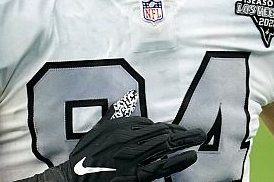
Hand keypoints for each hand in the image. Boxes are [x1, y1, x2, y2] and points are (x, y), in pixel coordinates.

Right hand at [53, 90, 204, 181]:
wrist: (74, 179)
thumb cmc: (84, 158)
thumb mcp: (95, 131)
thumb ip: (111, 116)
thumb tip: (123, 100)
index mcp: (119, 126)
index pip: (149, 123)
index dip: (165, 126)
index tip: (176, 129)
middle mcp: (127, 139)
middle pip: (161, 132)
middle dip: (180, 132)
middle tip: (196, 132)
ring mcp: (132, 157)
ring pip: (164, 146)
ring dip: (184, 141)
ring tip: (199, 137)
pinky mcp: (136, 176)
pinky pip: (162, 166)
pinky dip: (178, 161)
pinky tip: (191, 156)